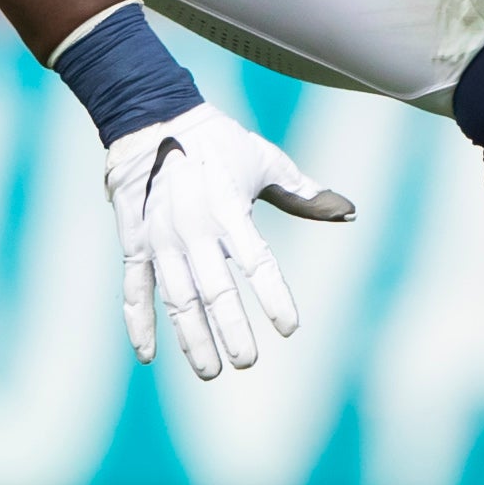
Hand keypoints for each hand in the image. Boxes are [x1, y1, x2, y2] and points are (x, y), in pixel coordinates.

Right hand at [101, 102, 354, 379]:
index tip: (290, 328)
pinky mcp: (135, 241)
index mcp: (228, 207)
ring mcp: (159, 237)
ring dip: (192, 337)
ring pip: (176, 298)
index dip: (274, 296)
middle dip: (231, 330)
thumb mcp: (265, 160)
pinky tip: (147, 355)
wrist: (150, 115)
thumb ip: (303, 193)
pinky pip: (134, 288)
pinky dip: (138, 322)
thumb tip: (349, 211)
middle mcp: (192, 227)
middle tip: (248, 361)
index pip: (256, 261)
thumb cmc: (217, 141)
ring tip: (211, 370)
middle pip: (214, 290)